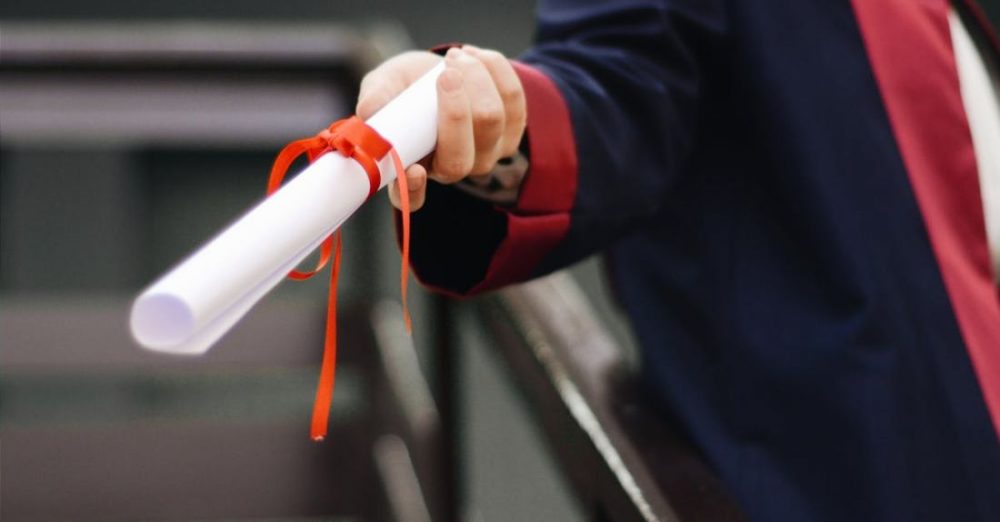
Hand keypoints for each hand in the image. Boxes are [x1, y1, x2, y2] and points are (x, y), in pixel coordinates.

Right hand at [356, 46, 526, 210]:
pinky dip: (495, 69)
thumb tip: (369, 112)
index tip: (414, 170)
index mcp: (413, 169)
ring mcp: (486, 155)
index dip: (414, 190)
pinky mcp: (512, 131)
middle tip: (445, 73)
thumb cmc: (406, 86)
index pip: (412, 198)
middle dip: (456, 110)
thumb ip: (376, 98)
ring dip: (475, 78)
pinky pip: (513, 99)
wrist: (440, 70)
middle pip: (461, 157)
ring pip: (491, 120)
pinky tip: (474, 56)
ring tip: (454, 57)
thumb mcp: (384, 85)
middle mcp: (451, 170)